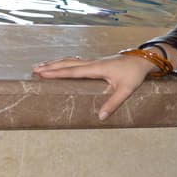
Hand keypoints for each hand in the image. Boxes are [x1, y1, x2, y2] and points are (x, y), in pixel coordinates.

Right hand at [32, 53, 154, 119]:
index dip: (57, 72)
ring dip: (55, 63)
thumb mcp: (126, 90)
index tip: (43, 73)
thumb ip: (113, 103)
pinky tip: (60, 64)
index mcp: (96, 69)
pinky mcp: (95, 62)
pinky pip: (75, 61)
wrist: (142, 59)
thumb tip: (101, 117)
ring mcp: (93, 61)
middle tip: (34, 69)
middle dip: (50, 66)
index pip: (72, 71)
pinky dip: (64, 62)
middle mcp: (92, 63)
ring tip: (41, 65)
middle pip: (67, 63)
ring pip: (70, 60)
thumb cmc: (134, 74)